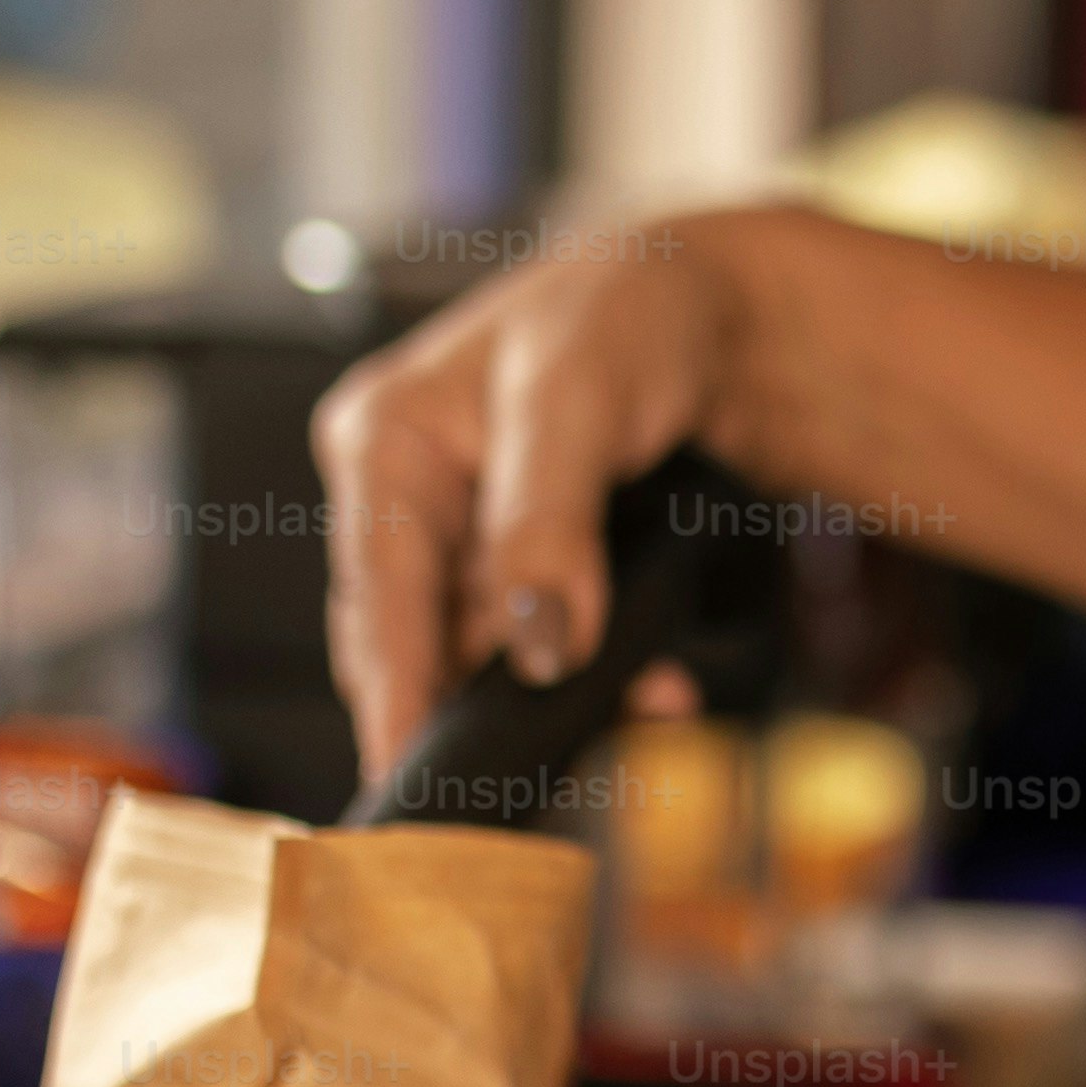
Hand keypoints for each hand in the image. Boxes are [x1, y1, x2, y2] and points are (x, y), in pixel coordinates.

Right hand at [310, 218, 756, 776]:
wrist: (708, 308)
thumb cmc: (629, 315)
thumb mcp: (578, 400)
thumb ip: (547, 521)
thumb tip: (539, 645)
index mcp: (382, 440)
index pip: (377, 593)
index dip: (393, 694)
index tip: (407, 778)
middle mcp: (403, 495)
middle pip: (417, 640)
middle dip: (484, 704)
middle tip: (533, 772)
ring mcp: (459, 537)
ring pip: (480, 654)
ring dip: (553, 691)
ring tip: (641, 696)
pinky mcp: (512, 566)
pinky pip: (531, 644)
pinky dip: (591, 672)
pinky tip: (654, 682)